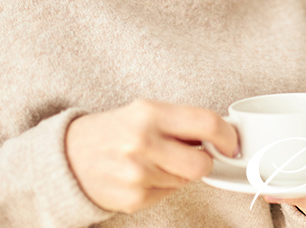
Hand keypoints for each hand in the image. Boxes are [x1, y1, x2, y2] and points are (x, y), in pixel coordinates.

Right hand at [65, 99, 237, 213]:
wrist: (68, 157)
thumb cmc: (116, 130)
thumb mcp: (146, 111)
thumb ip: (183, 121)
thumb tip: (224, 135)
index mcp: (150, 114)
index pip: (207, 123)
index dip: (227, 136)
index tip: (232, 144)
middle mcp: (143, 144)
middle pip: (201, 164)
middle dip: (205, 161)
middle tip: (196, 155)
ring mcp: (137, 174)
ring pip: (186, 180)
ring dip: (180, 172)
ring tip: (157, 160)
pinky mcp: (133, 199)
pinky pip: (168, 194)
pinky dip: (163, 186)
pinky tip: (144, 174)